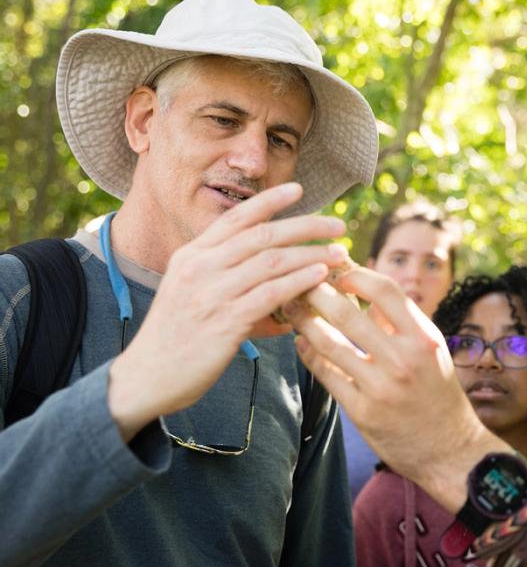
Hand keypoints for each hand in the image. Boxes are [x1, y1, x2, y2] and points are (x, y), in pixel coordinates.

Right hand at [108, 182, 348, 440]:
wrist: (146, 378)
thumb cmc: (176, 336)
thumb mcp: (190, 292)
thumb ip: (224, 275)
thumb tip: (272, 274)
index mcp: (191, 256)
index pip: (235, 218)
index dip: (269, 200)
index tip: (298, 189)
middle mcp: (199, 268)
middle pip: (262, 234)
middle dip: (305, 225)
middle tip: (337, 224)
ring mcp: (211, 294)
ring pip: (272, 261)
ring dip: (311, 254)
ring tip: (339, 252)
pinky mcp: (224, 322)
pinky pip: (270, 294)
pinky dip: (299, 281)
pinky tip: (320, 276)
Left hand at [285, 267, 507, 512]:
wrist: (449, 449)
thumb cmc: (438, 392)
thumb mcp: (432, 349)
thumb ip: (400, 321)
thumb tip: (363, 287)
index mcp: (423, 337)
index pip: (385, 290)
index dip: (357, 275)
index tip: (339, 271)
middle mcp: (403, 359)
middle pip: (347, 313)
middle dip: (317, 293)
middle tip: (302, 284)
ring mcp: (381, 387)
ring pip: (328, 343)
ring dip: (304, 322)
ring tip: (294, 310)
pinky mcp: (363, 411)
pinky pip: (326, 375)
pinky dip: (309, 354)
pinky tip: (302, 343)